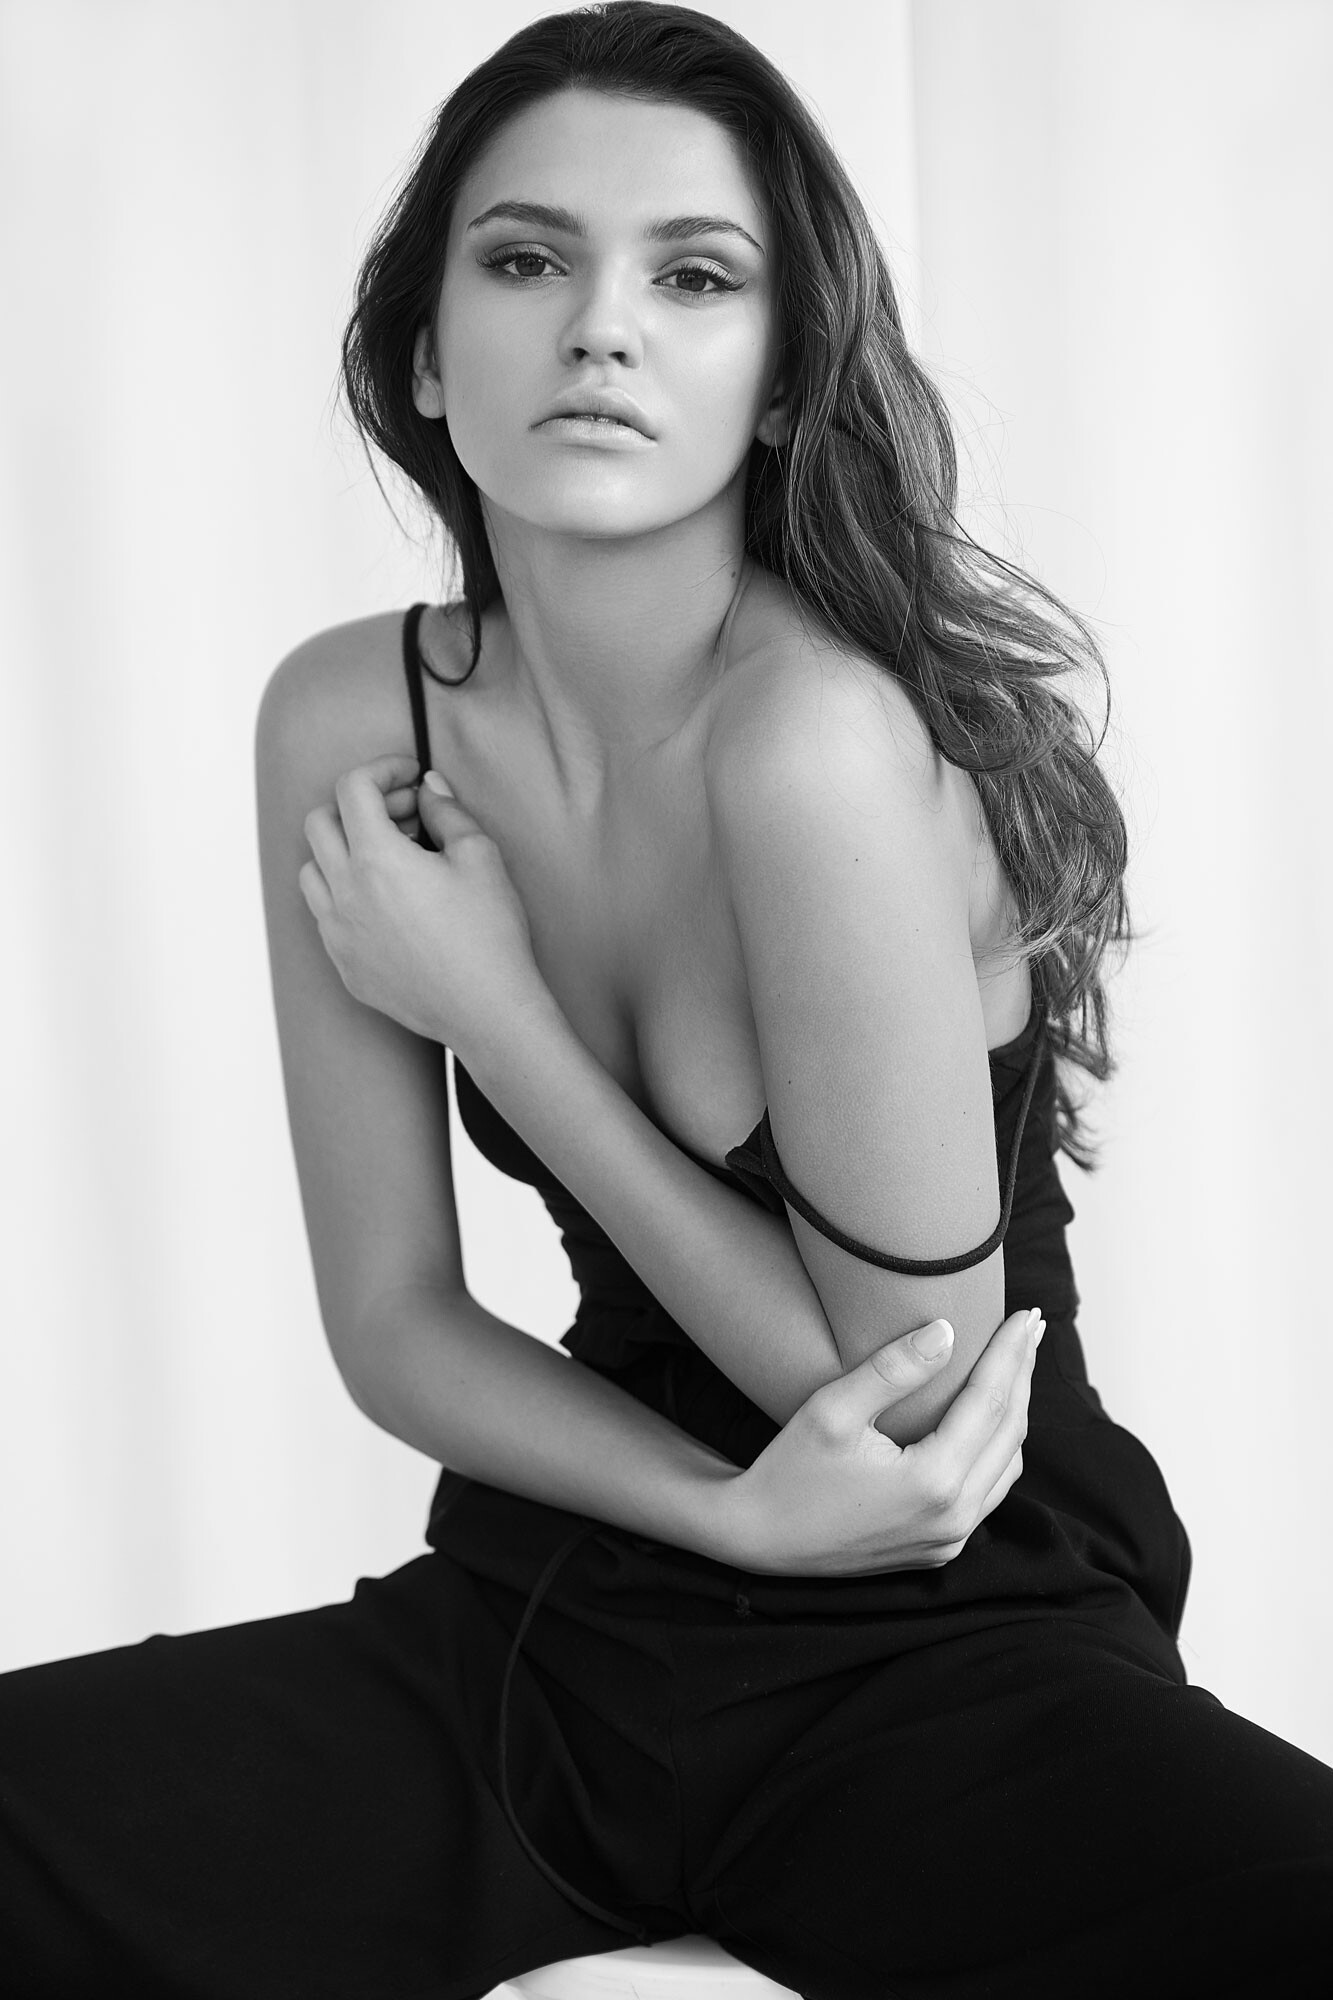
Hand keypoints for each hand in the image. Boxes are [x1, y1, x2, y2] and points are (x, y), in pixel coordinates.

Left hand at [299, 755, 551, 1058]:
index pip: (352, 788)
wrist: (488, 1012)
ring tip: (392, 858)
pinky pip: (326, 917)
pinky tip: (390, 904)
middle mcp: (343, 894)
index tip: (411, 776)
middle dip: (360, 806)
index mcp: (375, 859)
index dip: (383, 769)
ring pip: (312, 871)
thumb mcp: (480, 856)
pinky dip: (347, 895)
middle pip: (319, 823)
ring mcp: (338, 934)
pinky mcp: (345, 967)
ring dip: (344, 851)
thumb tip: (429, 788)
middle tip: (406, 815)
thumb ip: (447, 811)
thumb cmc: (490, 934)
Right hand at [722, 1307, 1042, 1576]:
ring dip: (1014, 1412)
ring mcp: (949, 1540)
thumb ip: (893, 1369)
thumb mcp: (832, 1409)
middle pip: (1009, 1432)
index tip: (1024, 1314)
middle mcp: (953, 1517)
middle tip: (1032, 1328)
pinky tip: (989, 1420)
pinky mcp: (939, 1549)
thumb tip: (948, 1331)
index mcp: (933, 1482)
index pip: (989, 1401)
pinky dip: (996, 1449)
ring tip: (1016, 1365)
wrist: (759, 1537)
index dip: (1009, 1353)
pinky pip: (988, 1493)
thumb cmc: (789, 1469)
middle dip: (1023, 1374)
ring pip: (1006, 1465)